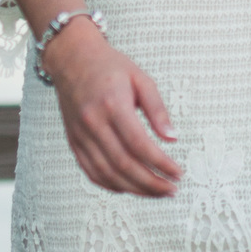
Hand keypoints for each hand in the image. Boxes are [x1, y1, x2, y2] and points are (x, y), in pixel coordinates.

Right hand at [43, 23, 181, 195]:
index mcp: (113, 105)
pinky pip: (92, 172)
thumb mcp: (141, 79)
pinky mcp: (74, 142)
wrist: (72, 59)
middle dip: (151, 183)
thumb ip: (157, 109)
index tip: (178, 173)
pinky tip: (131, 188)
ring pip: (107, 173)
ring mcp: (81, 135)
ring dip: (134, 189)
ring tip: (157, 192)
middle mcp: (93, 123)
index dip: (160, 163)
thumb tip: (173, 138)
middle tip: (172, 189)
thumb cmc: (110, 66)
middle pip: (123, 164)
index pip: (139, 144)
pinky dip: (112, 185)